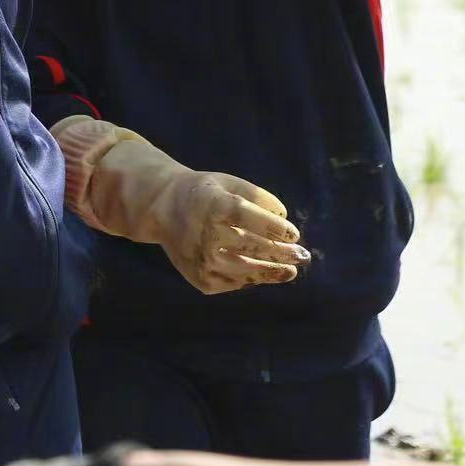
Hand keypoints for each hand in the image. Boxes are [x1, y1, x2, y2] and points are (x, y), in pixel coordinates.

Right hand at [143, 167, 308, 294]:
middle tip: (303, 256)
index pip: (248, 217)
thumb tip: (284, 217)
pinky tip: (262, 272)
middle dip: (281, 253)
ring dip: (271, 271)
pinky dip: (250, 278)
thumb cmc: (205, 192)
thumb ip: (258, 196)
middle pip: (250, 246)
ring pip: (245, 270)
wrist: (162, 207)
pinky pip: (233, 283)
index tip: (294, 234)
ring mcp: (201, 259)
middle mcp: (204, 234)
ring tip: (291, 270)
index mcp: (212, 204)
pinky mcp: (200, 279)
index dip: (273, 227)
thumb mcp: (229, 182)